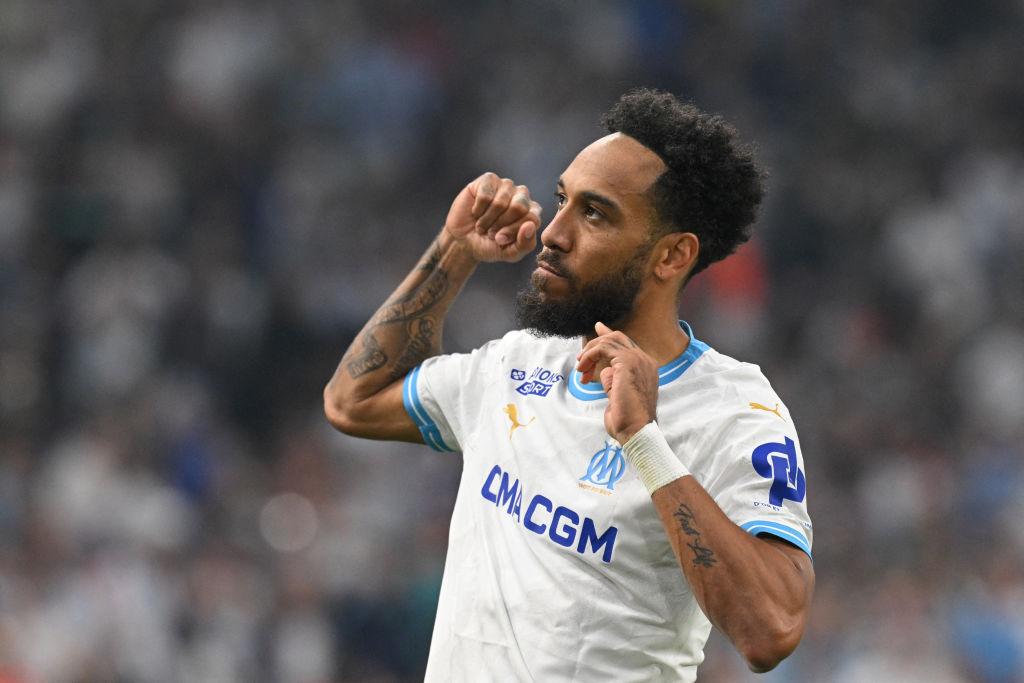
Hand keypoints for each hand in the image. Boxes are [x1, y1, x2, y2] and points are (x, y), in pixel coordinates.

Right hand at [444, 172, 541, 262]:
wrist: (463, 241)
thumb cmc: (490, 245)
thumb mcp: (510, 253)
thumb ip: (525, 244)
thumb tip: (530, 225)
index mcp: (532, 212)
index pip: (532, 218)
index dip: (513, 231)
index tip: (500, 240)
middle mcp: (522, 195)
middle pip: (519, 207)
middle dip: (500, 224)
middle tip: (490, 232)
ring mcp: (506, 185)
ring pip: (500, 202)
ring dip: (487, 219)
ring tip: (482, 225)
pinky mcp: (489, 180)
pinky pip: (485, 195)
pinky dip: (478, 209)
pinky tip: (476, 212)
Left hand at [576, 322, 658, 442]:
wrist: (636, 430)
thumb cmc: (627, 421)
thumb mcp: (617, 396)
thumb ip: (612, 381)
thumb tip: (602, 372)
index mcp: (646, 368)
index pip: (626, 346)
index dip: (609, 337)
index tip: (598, 328)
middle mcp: (645, 361)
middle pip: (618, 338)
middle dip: (596, 343)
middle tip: (581, 357)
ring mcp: (638, 360)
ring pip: (610, 340)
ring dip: (590, 352)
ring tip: (580, 368)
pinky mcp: (627, 362)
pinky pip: (604, 348)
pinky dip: (590, 356)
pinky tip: (583, 369)